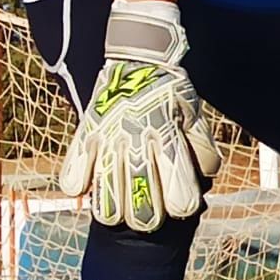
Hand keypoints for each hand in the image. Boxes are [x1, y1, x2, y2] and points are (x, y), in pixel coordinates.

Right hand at [60, 0, 221, 231]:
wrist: (139, 60)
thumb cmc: (173, 95)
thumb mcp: (196, 117)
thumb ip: (203, 149)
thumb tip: (206, 178)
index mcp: (169, 138)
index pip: (178, 189)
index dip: (181, 205)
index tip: (181, 208)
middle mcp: (137, 140)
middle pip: (140, 197)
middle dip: (146, 217)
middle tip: (148, 220)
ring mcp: (108, 138)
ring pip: (105, 193)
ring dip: (112, 211)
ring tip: (118, 214)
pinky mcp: (86, 134)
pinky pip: (73, 172)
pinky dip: (77, 186)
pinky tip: (85, 190)